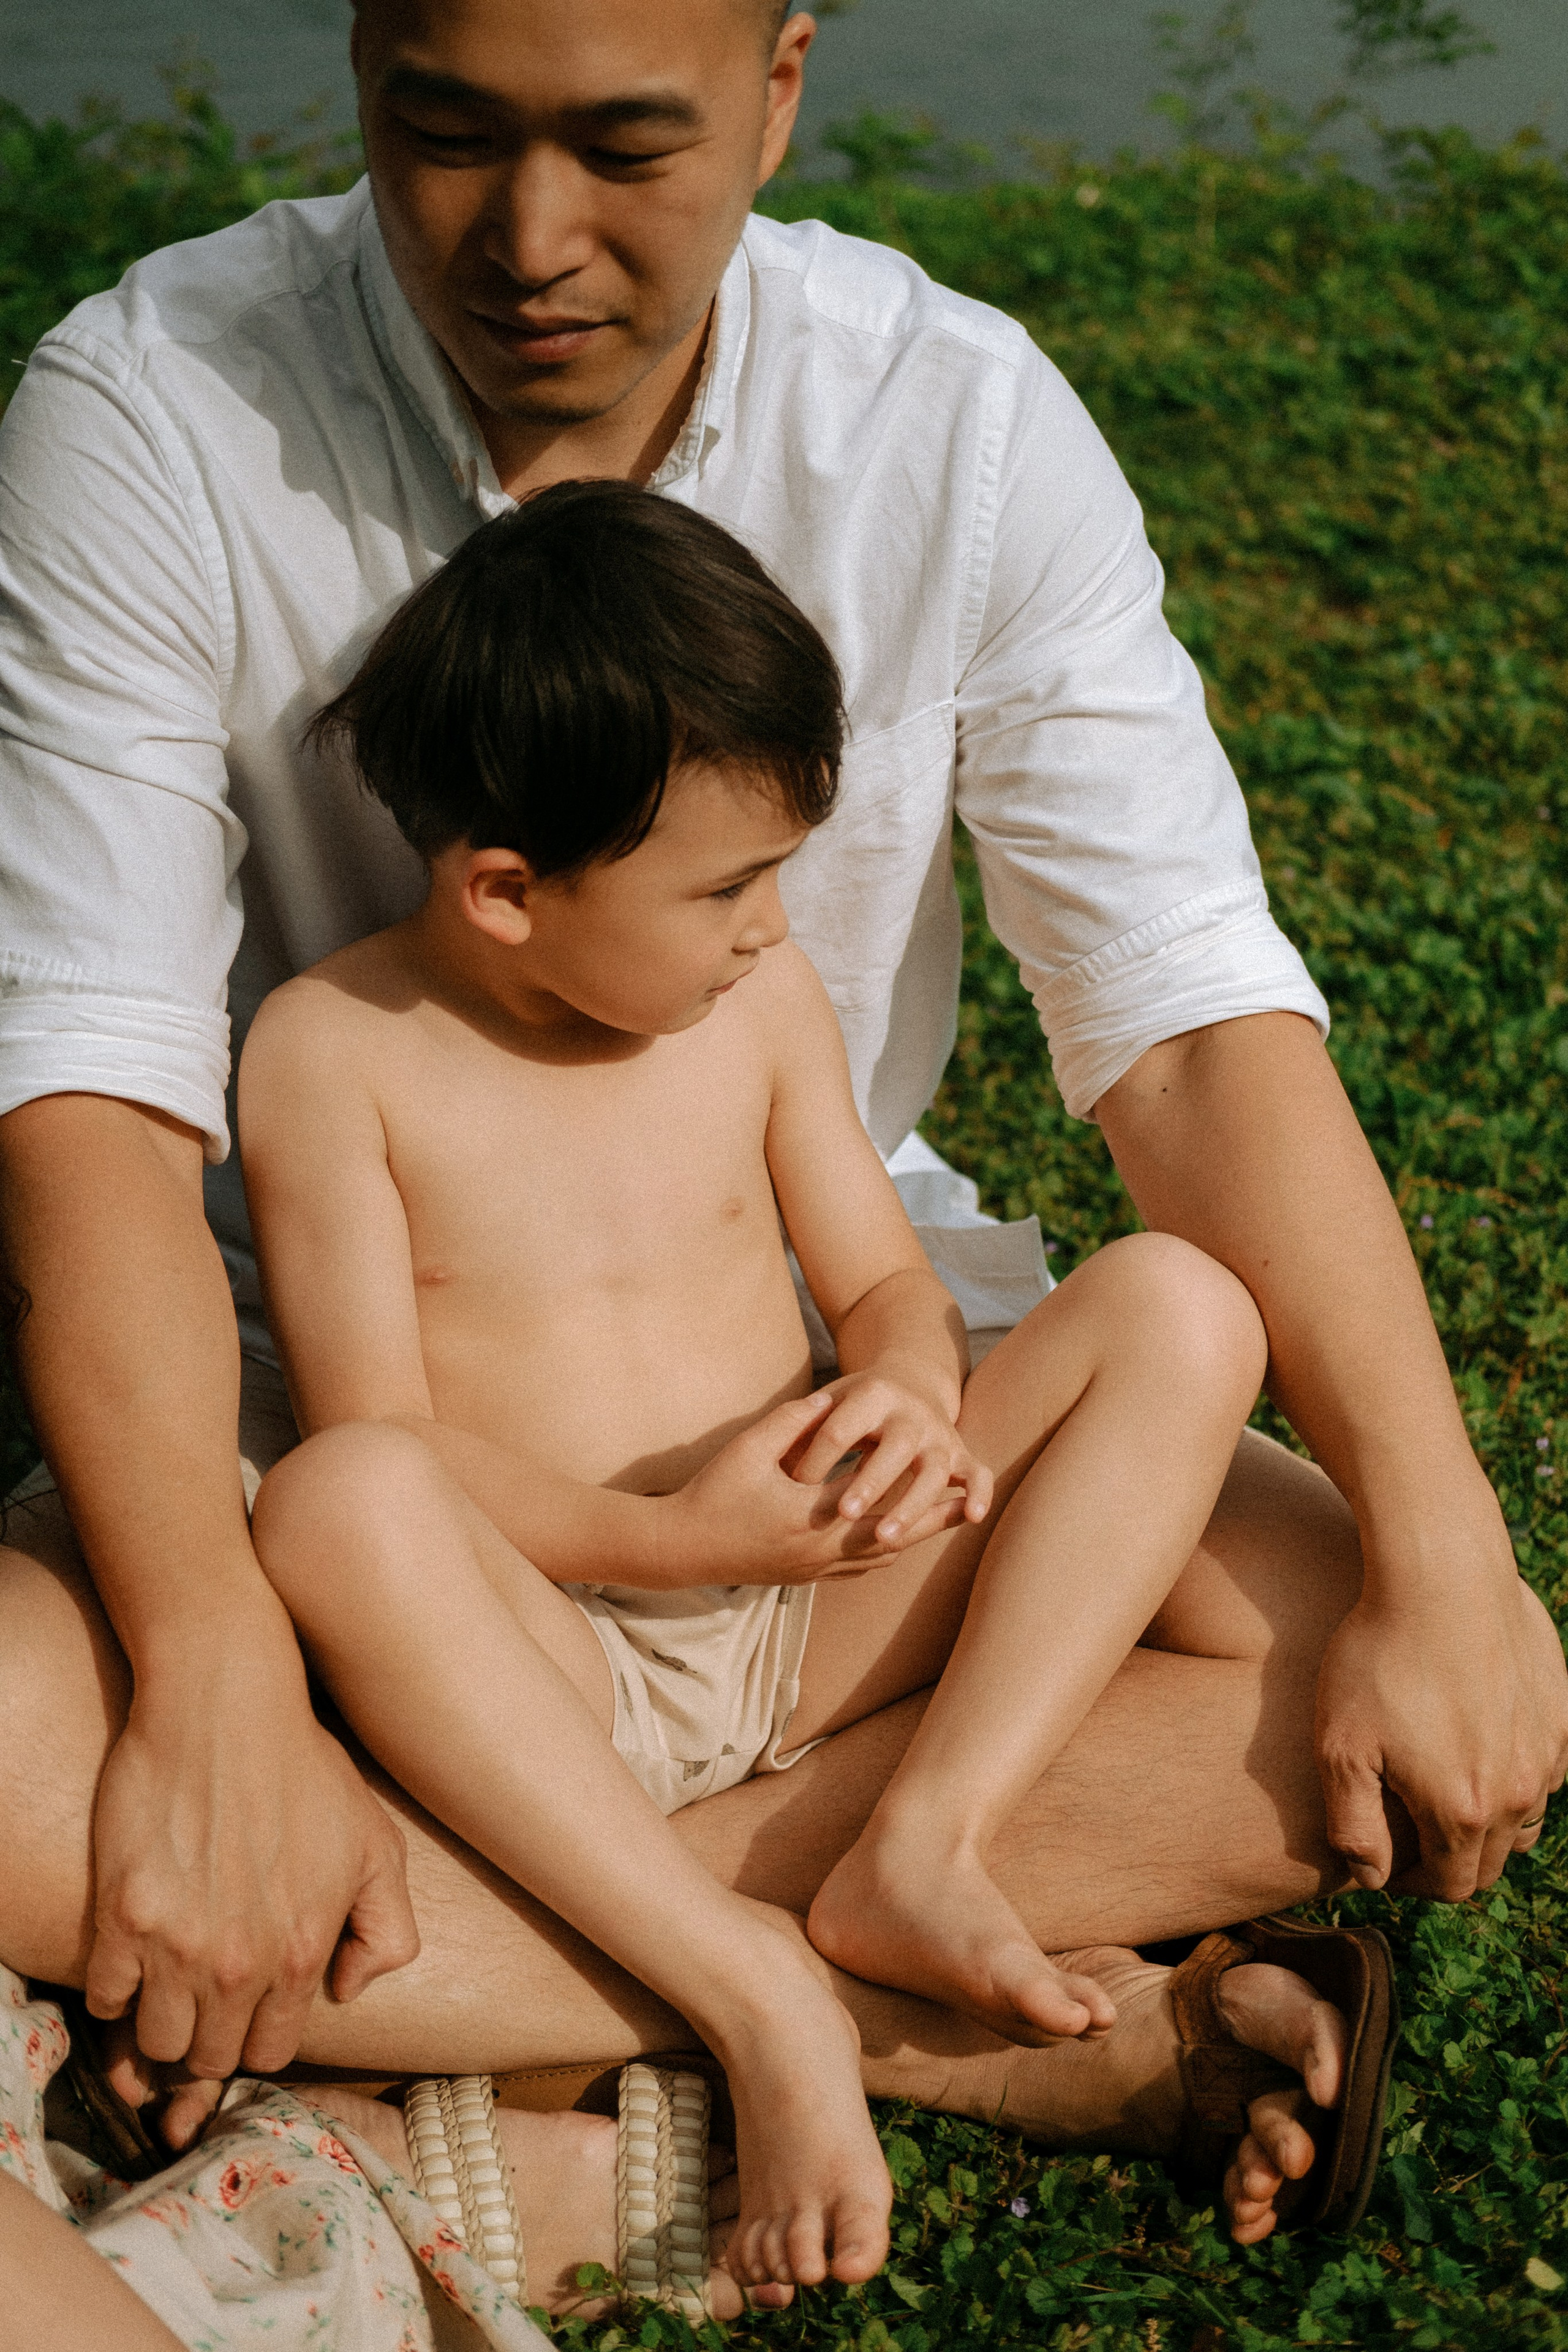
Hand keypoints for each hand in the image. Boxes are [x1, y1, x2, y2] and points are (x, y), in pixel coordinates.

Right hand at [86, 1628, 419, 2080]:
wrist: (226, 1708)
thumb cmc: (304, 1767)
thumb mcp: (376, 1844)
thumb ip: (385, 1929)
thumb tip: (347, 1988)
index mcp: (302, 1953)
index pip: (271, 2049)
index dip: (258, 2034)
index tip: (246, 2012)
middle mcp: (241, 1965)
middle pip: (209, 2057)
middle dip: (209, 2040)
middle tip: (202, 2004)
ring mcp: (178, 1946)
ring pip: (155, 2042)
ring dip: (159, 2024)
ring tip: (166, 1987)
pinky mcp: (124, 1918)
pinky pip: (105, 2000)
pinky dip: (114, 1991)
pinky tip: (132, 1957)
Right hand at [668, 1385, 985, 1585]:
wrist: (682, 1549)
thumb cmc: (713, 1494)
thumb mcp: (749, 1448)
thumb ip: (792, 1422)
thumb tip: (828, 1399)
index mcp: (810, 1516)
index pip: (875, 1497)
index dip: (913, 1481)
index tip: (945, 1463)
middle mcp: (820, 1550)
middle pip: (892, 1535)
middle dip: (932, 1519)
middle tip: (969, 1503)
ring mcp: (814, 1569)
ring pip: (879, 1558)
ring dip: (913, 1538)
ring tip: (943, 1521)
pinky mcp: (805, 1579)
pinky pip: (858, 1571)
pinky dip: (884, 1555)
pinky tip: (896, 1542)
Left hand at [789, 1366, 992, 1544]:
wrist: (911, 1379)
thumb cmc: (857, 1400)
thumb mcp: (827, 1401)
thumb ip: (799, 1425)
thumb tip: (772, 1457)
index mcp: (872, 1393)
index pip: (840, 1429)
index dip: (815, 1458)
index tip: (791, 1485)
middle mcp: (911, 1412)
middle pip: (894, 1449)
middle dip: (870, 1482)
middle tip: (842, 1513)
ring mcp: (940, 1433)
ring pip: (933, 1470)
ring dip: (912, 1504)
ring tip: (884, 1536)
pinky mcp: (959, 1452)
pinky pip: (975, 1473)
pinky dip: (978, 1493)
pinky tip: (971, 1517)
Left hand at [1315, 1566, 1567, 1898]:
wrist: (1442, 1575)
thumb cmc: (1379, 1654)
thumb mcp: (1340, 1745)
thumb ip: (1354, 1824)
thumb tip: (1372, 1878)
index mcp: (1463, 1809)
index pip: (1450, 1885)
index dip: (1412, 1883)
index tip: (1385, 1859)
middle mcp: (1517, 1792)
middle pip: (1490, 1861)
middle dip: (1450, 1859)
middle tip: (1409, 1832)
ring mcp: (1546, 1752)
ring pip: (1523, 1821)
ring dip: (1487, 1823)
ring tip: (1443, 1793)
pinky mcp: (1559, 1714)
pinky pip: (1545, 1772)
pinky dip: (1514, 1778)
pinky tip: (1476, 1748)